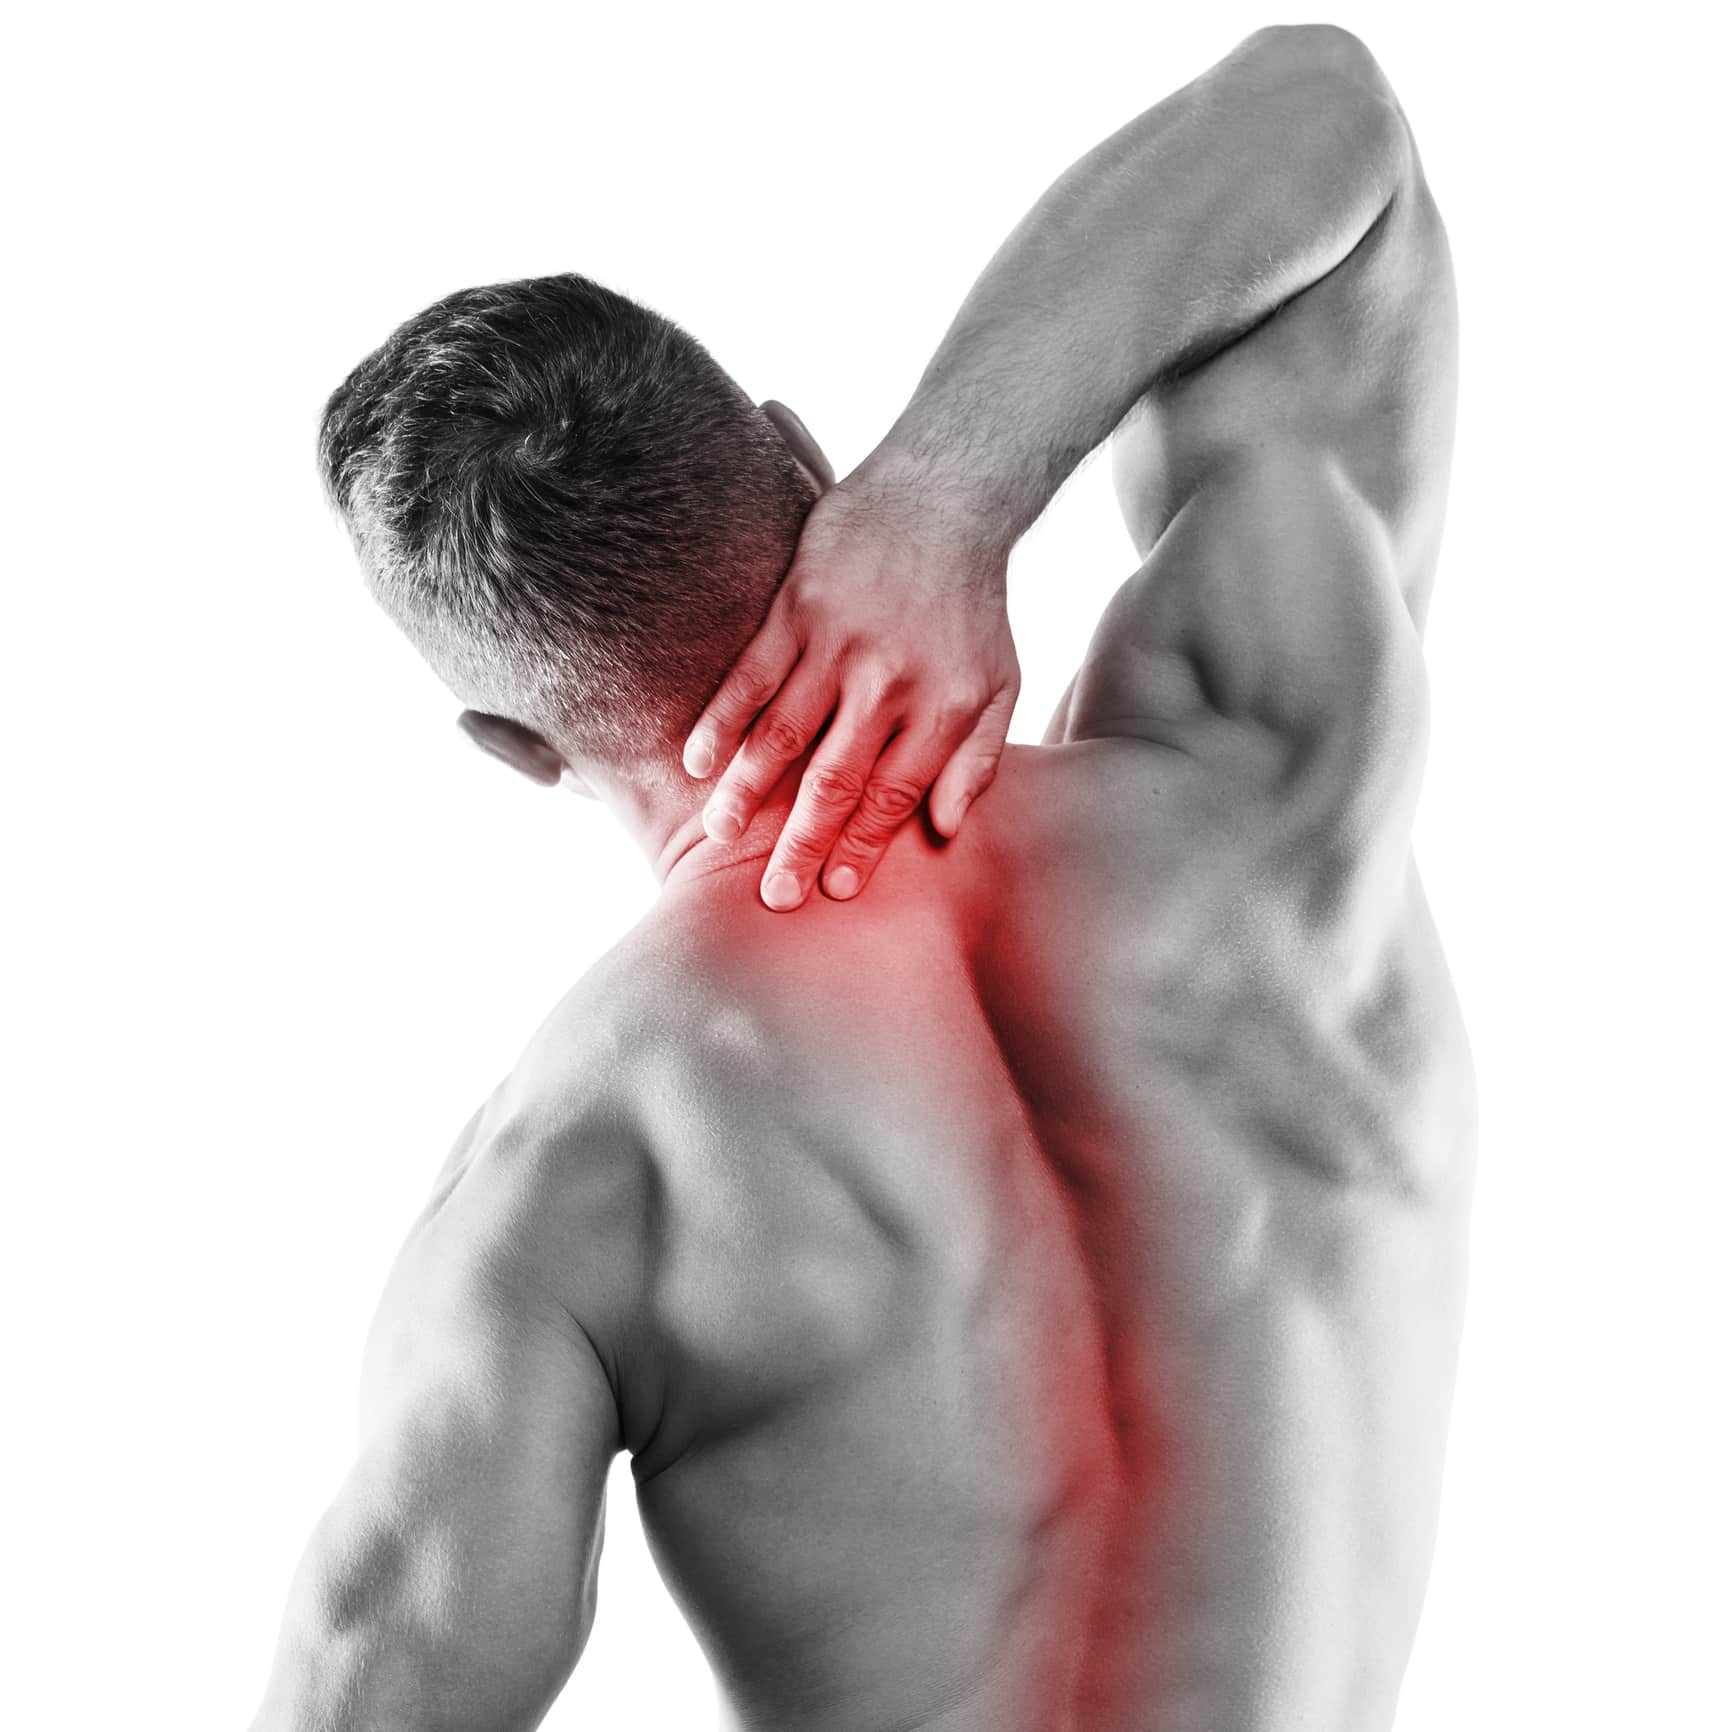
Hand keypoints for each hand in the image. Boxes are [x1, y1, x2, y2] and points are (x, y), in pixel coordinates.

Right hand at [683, 451, 1018, 909]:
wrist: (942, 500)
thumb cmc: (970, 608)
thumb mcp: (999, 685)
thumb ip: (976, 761)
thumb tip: (944, 831)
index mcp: (940, 707)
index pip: (893, 794)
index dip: (862, 845)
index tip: (835, 889)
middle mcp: (887, 681)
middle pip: (835, 778)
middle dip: (802, 843)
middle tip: (773, 896)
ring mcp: (837, 643)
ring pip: (783, 732)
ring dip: (750, 790)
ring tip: (722, 834)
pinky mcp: (796, 608)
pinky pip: (750, 676)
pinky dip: (722, 721)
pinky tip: (698, 763)